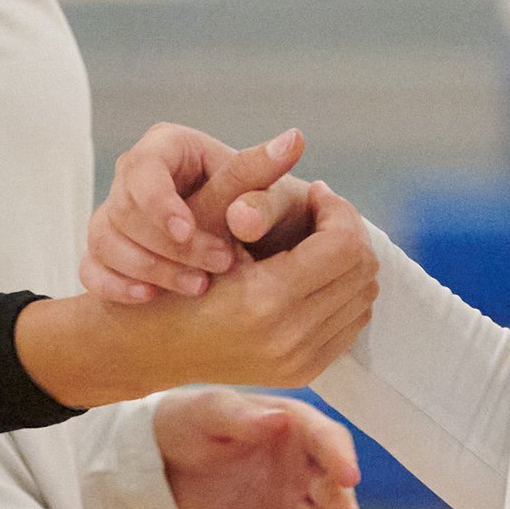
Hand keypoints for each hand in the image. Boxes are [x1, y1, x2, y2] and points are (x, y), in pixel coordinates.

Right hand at [20, 179, 379, 405]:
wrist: (146, 344)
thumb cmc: (169, 269)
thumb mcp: (203, 218)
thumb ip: (250, 177)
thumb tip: (296, 136)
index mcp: (265, 299)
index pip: (345, 244)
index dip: (337, 208)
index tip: (315, 191)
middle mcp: (287, 338)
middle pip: (362, 270)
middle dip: (347, 231)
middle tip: (319, 211)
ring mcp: (298, 361)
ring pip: (363, 296)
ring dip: (348, 260)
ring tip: (314, 238)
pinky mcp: (304, 372)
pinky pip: (351, 323)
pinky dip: (342, 290)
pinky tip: (312, 269)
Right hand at [84, 123, 322, 303]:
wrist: (258, 248)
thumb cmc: (267, 211)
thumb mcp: (273, 197)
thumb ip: (263, 193)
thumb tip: (252, 207)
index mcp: (169, 148)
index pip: (143, 168)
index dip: (159, 202)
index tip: (187, 230)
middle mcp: (136, 177)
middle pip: (123, 208)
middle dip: (166, 244)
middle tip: (218, 265)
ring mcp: (117, 215)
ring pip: (104, 239)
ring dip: (147, 268)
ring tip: (197, 287)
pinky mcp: (110, 252)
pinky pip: (91, 268)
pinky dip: (115, 285)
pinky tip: (149, 298)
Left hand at [154, 387, 364, 508]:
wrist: (160, 464)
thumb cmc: (190, 423)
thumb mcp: (209, 411)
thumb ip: (242, 417)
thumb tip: (279, 420)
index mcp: (296, 428)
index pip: (328, 441)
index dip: (341, 458)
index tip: (348, 476)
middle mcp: (302, 468)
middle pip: (333, 488)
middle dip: (343, 507)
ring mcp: (290, 505)